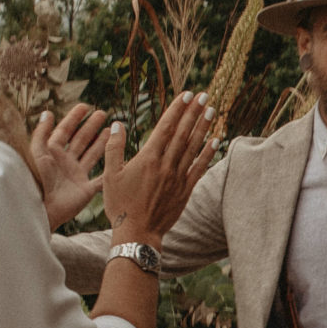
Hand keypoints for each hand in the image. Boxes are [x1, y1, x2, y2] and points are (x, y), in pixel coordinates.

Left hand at [31, 103, 111, 226]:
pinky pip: (101, 178)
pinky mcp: (85, 190)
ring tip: (111, 130)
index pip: (65, 131)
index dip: (74, 118)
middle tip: (102, 113)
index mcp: (53, 153)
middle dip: (91, 126)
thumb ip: (41, 133)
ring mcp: (76, 176)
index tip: (85, 106)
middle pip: (81, 140)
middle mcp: (65, 162)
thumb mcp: (36, 153)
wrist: (42, 209)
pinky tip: (119, 160)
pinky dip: (110, 170)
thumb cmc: (36, 180)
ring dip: (101, 142)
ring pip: (92, 155)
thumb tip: (47, 113)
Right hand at [102, 94, 217, 244]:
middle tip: (203, 95)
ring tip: (211, 110)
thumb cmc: (120, 205)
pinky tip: (216, 140)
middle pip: (183, 133)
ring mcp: (178, 177)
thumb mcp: (110, 175)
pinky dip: (208, 153)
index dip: (177, 109)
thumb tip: (116, 124)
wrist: (137, 233)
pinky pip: (200, 167)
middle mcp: (166, 164)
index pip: (166, 127)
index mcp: (148, 158)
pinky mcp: (185, 190)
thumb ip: (113, 148)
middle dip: (193, 112)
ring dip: (203, 127)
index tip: (186, 94)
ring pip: (193, 147)